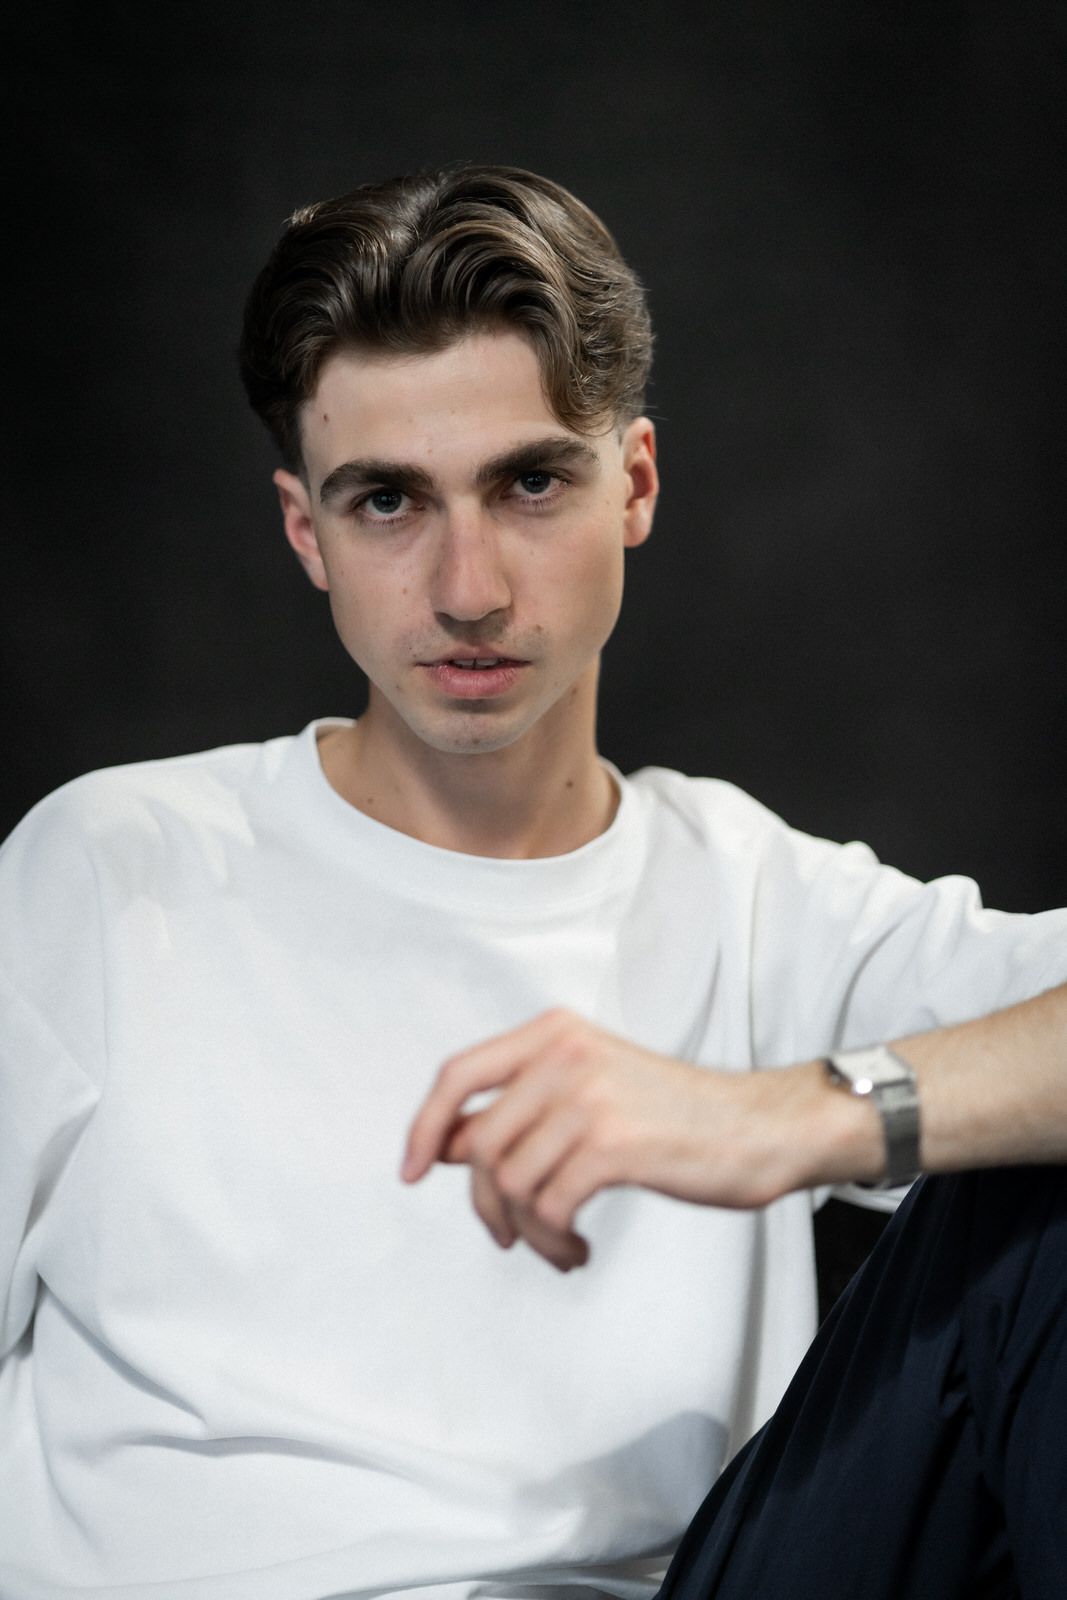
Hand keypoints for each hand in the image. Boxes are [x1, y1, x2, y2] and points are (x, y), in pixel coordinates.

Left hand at [401, 1008, 829, 1268]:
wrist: (761, 1127)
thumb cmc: (674, 1115)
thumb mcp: (590, 1089)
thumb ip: (521, 1107)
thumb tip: (443, 1145)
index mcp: (553, 1033)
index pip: (457, 1074)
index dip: (424, 1127)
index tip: (411, 1171)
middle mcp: (565, 1055)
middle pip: (478, 1145)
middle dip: (484, 1204)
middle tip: (510, 1235)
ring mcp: (588, 1097)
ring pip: (507, 1184)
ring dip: (526, 1234)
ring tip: (557, 1245)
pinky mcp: (614, 1145)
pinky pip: (546, 1209)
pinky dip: (553, 1244)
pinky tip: (577, 1251)